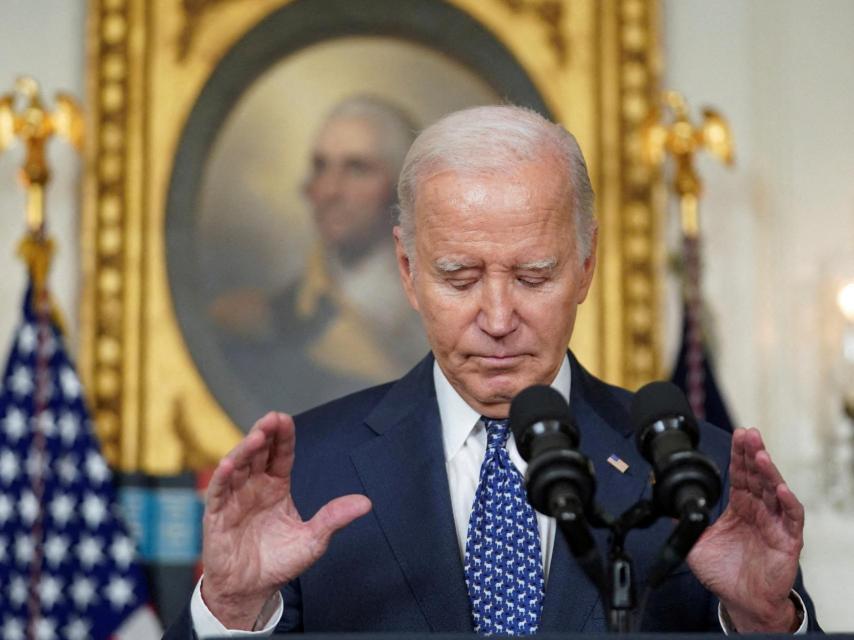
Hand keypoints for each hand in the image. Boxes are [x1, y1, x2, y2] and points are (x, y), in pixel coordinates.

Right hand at [200, 412, 371, 629]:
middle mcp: (254, 486)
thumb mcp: (313, 539)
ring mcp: (235, 498)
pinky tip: (230, 464)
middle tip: (272, 419)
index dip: (283, 437)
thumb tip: (367, 502)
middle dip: (264, 434)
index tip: (285, 419)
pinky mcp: (217, 515)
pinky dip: (223, 477)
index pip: (280, 455)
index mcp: (276, 486)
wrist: (252, 591)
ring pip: (237, 466)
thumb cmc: (279, 562)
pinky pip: (218, 492)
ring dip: (244, 450)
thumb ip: (334, 518)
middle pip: (258, 453)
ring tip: (256, 437)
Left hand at [686, 428, 802, 631]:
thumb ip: (685, 521)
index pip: (740, 475)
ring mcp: (774, 524)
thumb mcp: (696, 542)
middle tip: (749, 433)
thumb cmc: (724, 573)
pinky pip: (791, 518)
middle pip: (758, 476)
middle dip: (753, 453)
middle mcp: (759, 511)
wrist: (740, 601)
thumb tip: (668, 503)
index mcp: (739, 508)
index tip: (738, 434)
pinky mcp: (788, 541)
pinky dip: (788, 502)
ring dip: (769, 472)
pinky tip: (781, 489)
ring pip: (775, 491)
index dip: (739, 455)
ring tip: (760, 454)